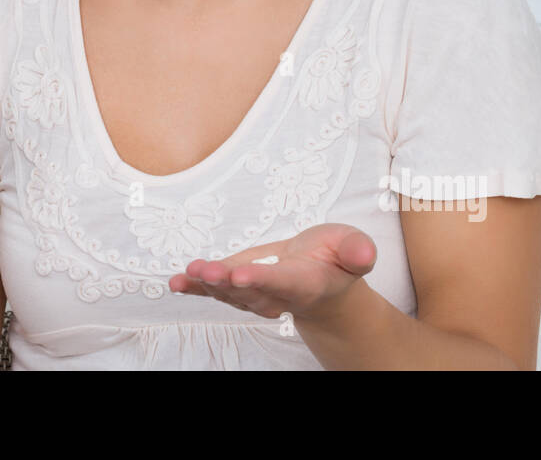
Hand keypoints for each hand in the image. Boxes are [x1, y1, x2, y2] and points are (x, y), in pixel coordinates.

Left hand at [169, 223, 376, 323]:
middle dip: (227, 283)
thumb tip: (364, 251)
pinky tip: (175, 283)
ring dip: (207, 285)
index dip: (262, 278)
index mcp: (306, 283)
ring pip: (230, 294)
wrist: (323, 283)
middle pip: (250, 291)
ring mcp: (256, 294)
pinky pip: (215, 291)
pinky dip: (194, 288)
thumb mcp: (352, 246)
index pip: (283, 282)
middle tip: (206, 273)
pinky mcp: (240, 287)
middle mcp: (278, 294)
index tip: (241, 274)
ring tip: (187, 274)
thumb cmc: (336, 260)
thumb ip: (356, 250)